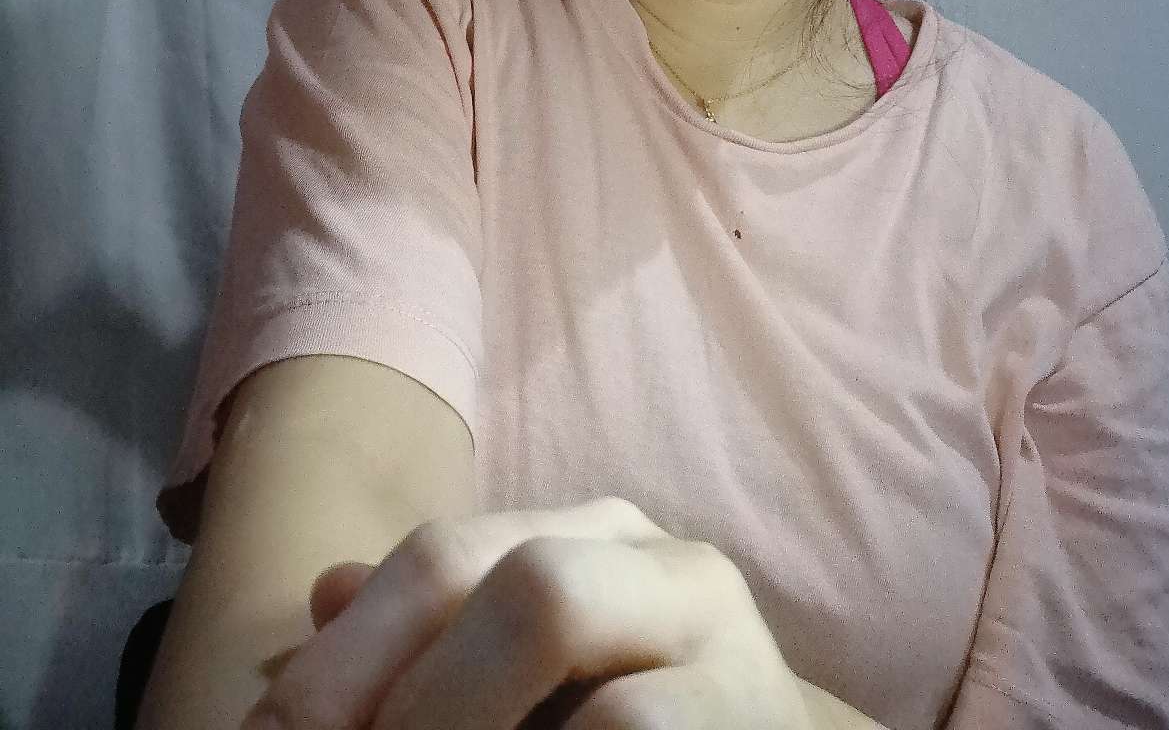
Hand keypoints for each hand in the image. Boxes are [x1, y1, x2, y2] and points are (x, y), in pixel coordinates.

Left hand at [240, 494, 815, 728]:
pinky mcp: (763, 726)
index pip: (446, 554)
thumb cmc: (632, 714)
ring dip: (485, 729)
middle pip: (531, 584)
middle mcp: (672, 569)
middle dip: (426, 699)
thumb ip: (436, 637)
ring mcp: (736, 655)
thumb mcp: (526, 677)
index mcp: (596, 535)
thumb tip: (328, 590)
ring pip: (607, 673)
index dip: (349, 658)